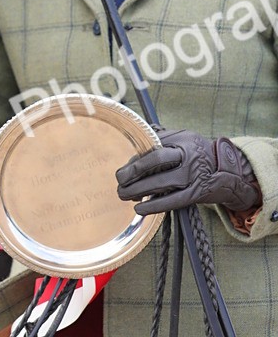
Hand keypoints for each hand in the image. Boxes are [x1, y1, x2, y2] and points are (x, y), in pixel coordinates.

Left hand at [116, 128, 260, 214]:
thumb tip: (135, 148)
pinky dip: (154, 206)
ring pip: (161, 182)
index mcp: (182, 138)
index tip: (124, 167)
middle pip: (155, 161)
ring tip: (124, 194)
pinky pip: (172, 201)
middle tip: (119, 179)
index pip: (153, 146)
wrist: (229, 171)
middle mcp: (188, 154)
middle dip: (133, 171)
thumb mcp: (184, 138)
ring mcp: (193, 174)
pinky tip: (140, 209)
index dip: (136, 158)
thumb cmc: (199, 153)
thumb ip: (162, 139)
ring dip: (139, 190)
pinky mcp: (197, 193)